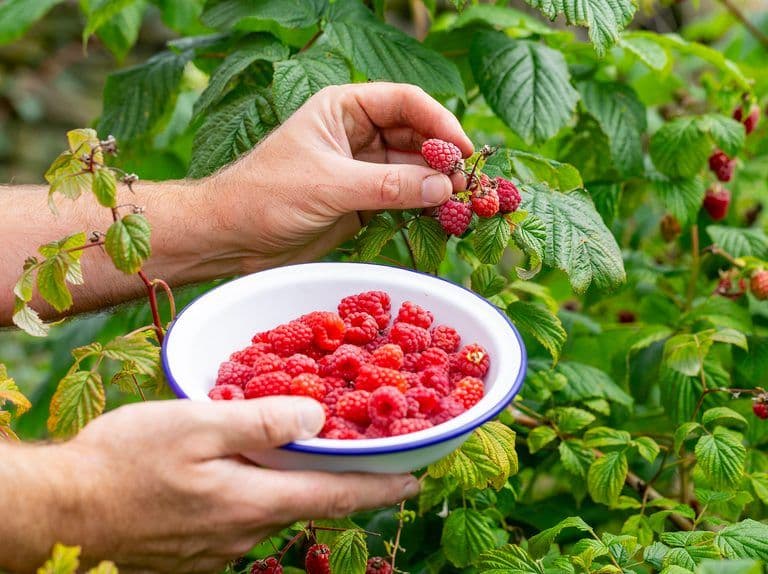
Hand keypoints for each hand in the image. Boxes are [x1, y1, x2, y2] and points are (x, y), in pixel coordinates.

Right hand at [2, 397, 418, 572]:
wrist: (60, 511)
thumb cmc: (124, 462)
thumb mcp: (196, 423)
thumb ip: (262, 421)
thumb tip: (317, 419)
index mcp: (253, 501)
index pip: (337, 497)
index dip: (381, 487)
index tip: (415, 481)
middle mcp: (244, 533)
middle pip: (306, 503)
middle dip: (334, 480)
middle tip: (350, 451)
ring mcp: (218, 549)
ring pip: (271, 510)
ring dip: (286, 484)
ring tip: (283, 453)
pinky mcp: (195, 552)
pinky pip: (239, 519)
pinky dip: (252, 494)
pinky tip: (232, 473)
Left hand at [207, 82, 472, 270]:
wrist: (232, 237)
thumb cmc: (267, 196)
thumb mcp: (329, 185)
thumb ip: (388, 185)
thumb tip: (444, 188)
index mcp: (344, 108)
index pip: (405, 102)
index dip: (440, 123)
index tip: (464, 151)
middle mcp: (357, 133)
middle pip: (416, 136)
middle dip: (443, 158)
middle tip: (469, 186)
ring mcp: (362, 168)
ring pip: (413, 170)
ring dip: (437, 186)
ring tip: (463, 206)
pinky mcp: (362, 202)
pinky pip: (403, 198)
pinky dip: (423, 207)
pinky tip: (442, 219)